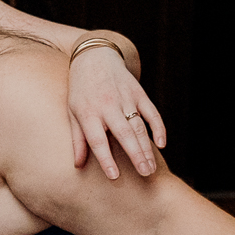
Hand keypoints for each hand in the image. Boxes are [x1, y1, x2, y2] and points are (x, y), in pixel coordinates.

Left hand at [68, 44, 165, 179]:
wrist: (94, 57)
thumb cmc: (80, 90)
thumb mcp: (72, 112)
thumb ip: (77, 139)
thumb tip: (77, 166)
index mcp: (88, 113)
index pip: (97, 140)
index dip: (106, 159)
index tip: (115, 177)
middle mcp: (108, 106)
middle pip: (124, 134)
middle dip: (136, 155)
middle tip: (145, 175)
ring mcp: (125, 98)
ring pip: (139, 126)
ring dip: (147, 148)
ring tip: (151, 169)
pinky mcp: (139, 93)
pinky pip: (152, 112)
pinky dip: (158, 128)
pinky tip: (161, 144)